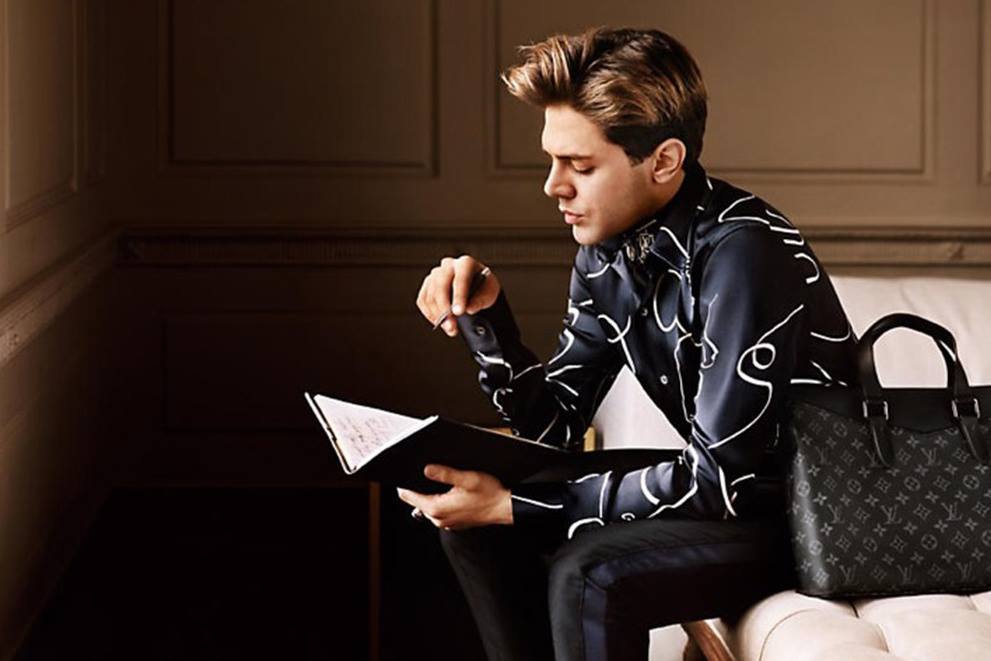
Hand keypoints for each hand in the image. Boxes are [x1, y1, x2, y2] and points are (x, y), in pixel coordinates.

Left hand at [396, 464, 512, 529]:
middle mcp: (438, 518)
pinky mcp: (453, 522)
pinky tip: (453, 493)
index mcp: (438, 508)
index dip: (404, 483)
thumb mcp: (467, 478)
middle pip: (417, 500)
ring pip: (428, 506)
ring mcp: (446, 522)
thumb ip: (445, 474)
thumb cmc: (489, 494)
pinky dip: (441, 501)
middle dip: (420, 487)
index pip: (407, 496)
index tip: (407, 472)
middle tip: (431, 474)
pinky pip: (439, 511)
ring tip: (446, 483)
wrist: (504, 507)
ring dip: (432, 494)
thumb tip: (427, 469)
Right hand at [416, 255, 500, 336]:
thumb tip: (469, 308)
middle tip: (452, 325)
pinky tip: (441, 322)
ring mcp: (435, 275)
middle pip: (440, 286)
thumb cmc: (483, 288)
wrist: (476, 289)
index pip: (460, 279)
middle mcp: (448, 265)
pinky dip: (430, 314)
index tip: (459, 312)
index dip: (459, 296)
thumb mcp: (489, 294)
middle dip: (445, 308)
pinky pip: (423, 301)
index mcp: (466, 263)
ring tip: (450, 328)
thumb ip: (480, 300)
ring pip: (430, 295)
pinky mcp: (427, 285)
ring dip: (438, 316)